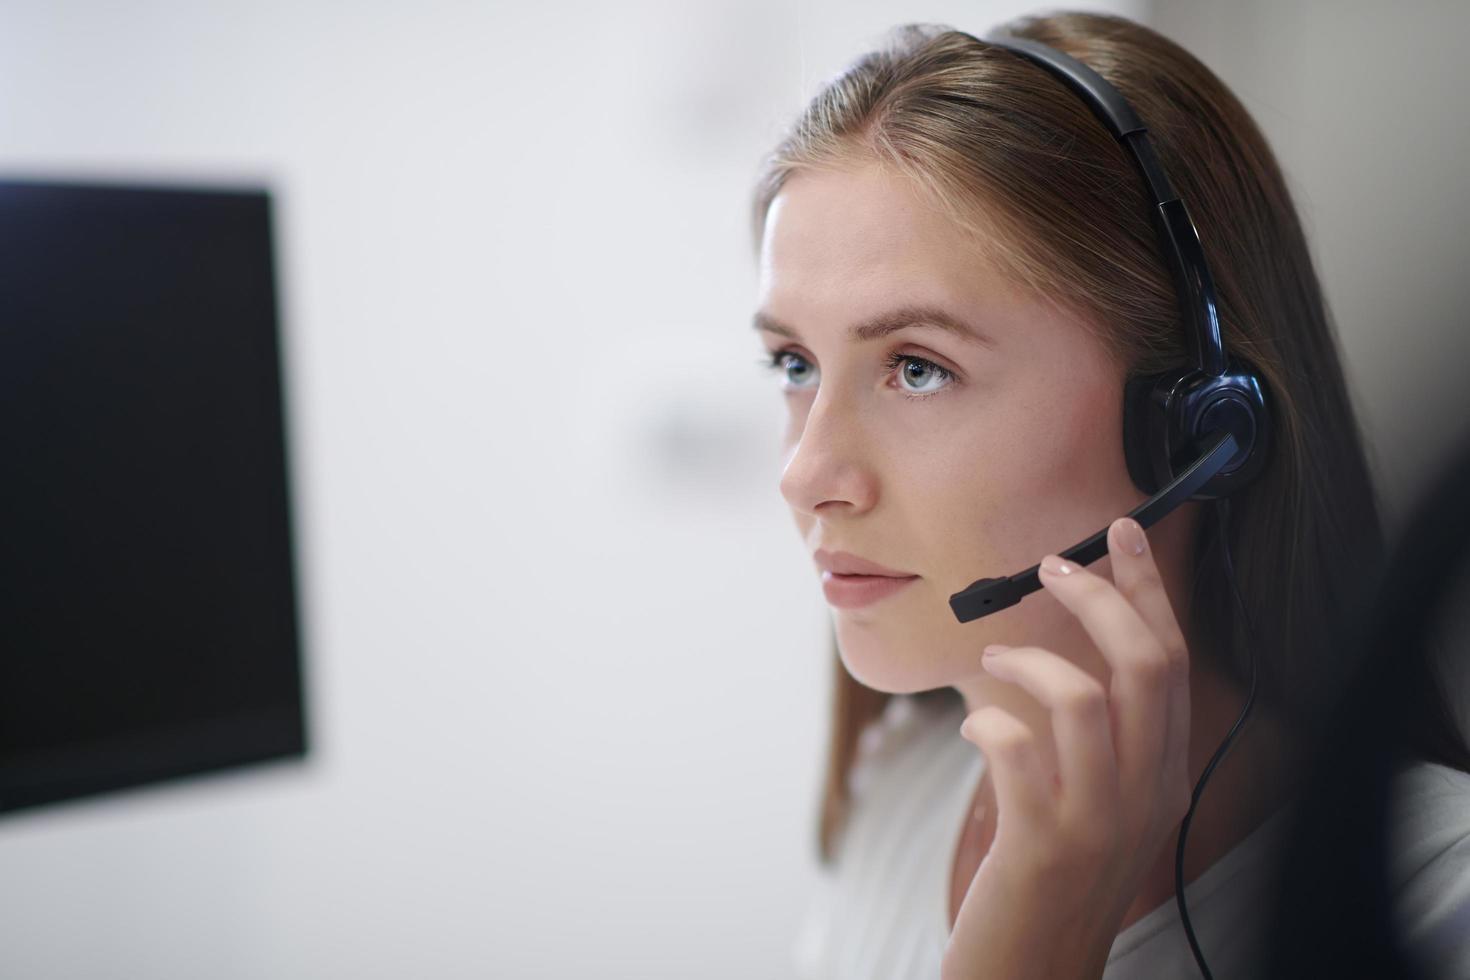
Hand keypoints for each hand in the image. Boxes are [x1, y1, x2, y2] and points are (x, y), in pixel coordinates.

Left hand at [940, 516, 1192, 979]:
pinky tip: (973, 727)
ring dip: (1033, 659)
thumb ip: (1099, 742)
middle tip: (1054, 563)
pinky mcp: (1043, 843)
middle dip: (1102, 597)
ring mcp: (1100, 820)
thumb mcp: (1097, 805)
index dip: (1148, 590)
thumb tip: (1061, 658)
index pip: (1173, 661)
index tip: (1122, 533)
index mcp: (1165, 776)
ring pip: (1087, 698)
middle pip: (1148, 664)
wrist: (1034, 969)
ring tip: (994, 654)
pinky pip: (1018, 748)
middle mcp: (1148, 794)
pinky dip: (988, 721)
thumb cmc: (1051, 878)